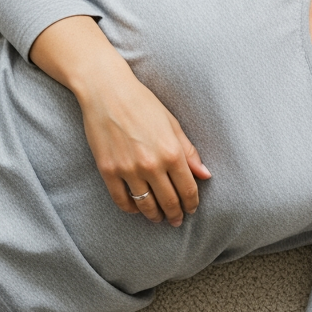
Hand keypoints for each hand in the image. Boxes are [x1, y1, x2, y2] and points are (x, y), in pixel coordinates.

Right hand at [29, 16, 210, 226]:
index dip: (191, 204)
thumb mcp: (173, 125)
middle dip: (175, 214)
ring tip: (158, 218)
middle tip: (176, 220)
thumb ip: (189, 153)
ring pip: (146, 205)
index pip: (188, 190)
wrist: (106, 91)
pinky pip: (122, 200)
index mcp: (172, 153)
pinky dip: (131, 208)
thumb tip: (205, 175)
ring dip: (155, 215)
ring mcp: (128, 169)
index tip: (191, 210)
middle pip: (169, 201)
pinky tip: (137, 209)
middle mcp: (151, 165)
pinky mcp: (108, 170)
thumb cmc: (143, 104)